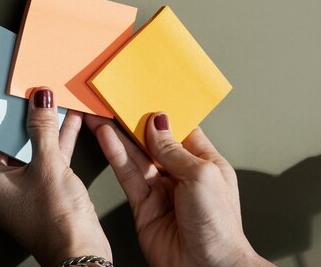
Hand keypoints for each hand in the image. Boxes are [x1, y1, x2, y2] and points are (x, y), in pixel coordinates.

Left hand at [0, 87, 110, 266]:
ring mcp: (20, 189)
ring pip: (25, 149)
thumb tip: (39, 101)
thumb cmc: (56, 223)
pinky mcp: (41, 191)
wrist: (81, 254)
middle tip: (19, 93)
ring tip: (46, 102)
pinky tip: (67, 123)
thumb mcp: (48, 165)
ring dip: (37, 127)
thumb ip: (43, 128)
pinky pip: (43, 158)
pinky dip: (54, 141)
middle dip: (12, 117)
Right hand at [85, 113, 273, 266]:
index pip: (181, 129)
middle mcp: (181, 174)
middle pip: (153, 141)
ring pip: (136, 155)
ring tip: (102, 114)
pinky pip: (127, 174)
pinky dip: (114, 154)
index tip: (145, 94)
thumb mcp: (200, 175)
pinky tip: (105, 136)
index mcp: (204, 162)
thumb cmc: (217, 225)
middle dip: (135, 122)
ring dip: (119, 135)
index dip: (162, 113)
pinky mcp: (143, 205)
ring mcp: (161, 190)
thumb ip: (174, 148)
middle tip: (116, 101)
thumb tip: (158, 122)